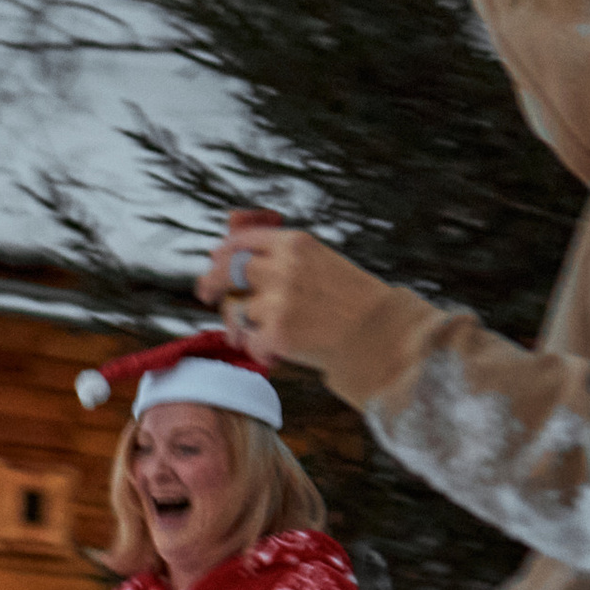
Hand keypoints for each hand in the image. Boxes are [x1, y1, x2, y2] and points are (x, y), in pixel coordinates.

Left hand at [197, 209, 385, 367]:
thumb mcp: (319, 261)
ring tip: (265, 331)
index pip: (242, 239)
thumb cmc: (353, 301)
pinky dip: (260, 349)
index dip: (223, 251)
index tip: (214, 260)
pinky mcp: (278, 334)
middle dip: (213, 283)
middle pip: (227, 270)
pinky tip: (279, 349)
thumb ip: (278, 255)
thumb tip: (224, 251)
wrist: (382, 334)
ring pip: (237, 310)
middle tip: (207, 293)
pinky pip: (250, 342)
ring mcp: (279, 301)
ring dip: (244, 324)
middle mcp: (283, 267)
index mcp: (295, 244)